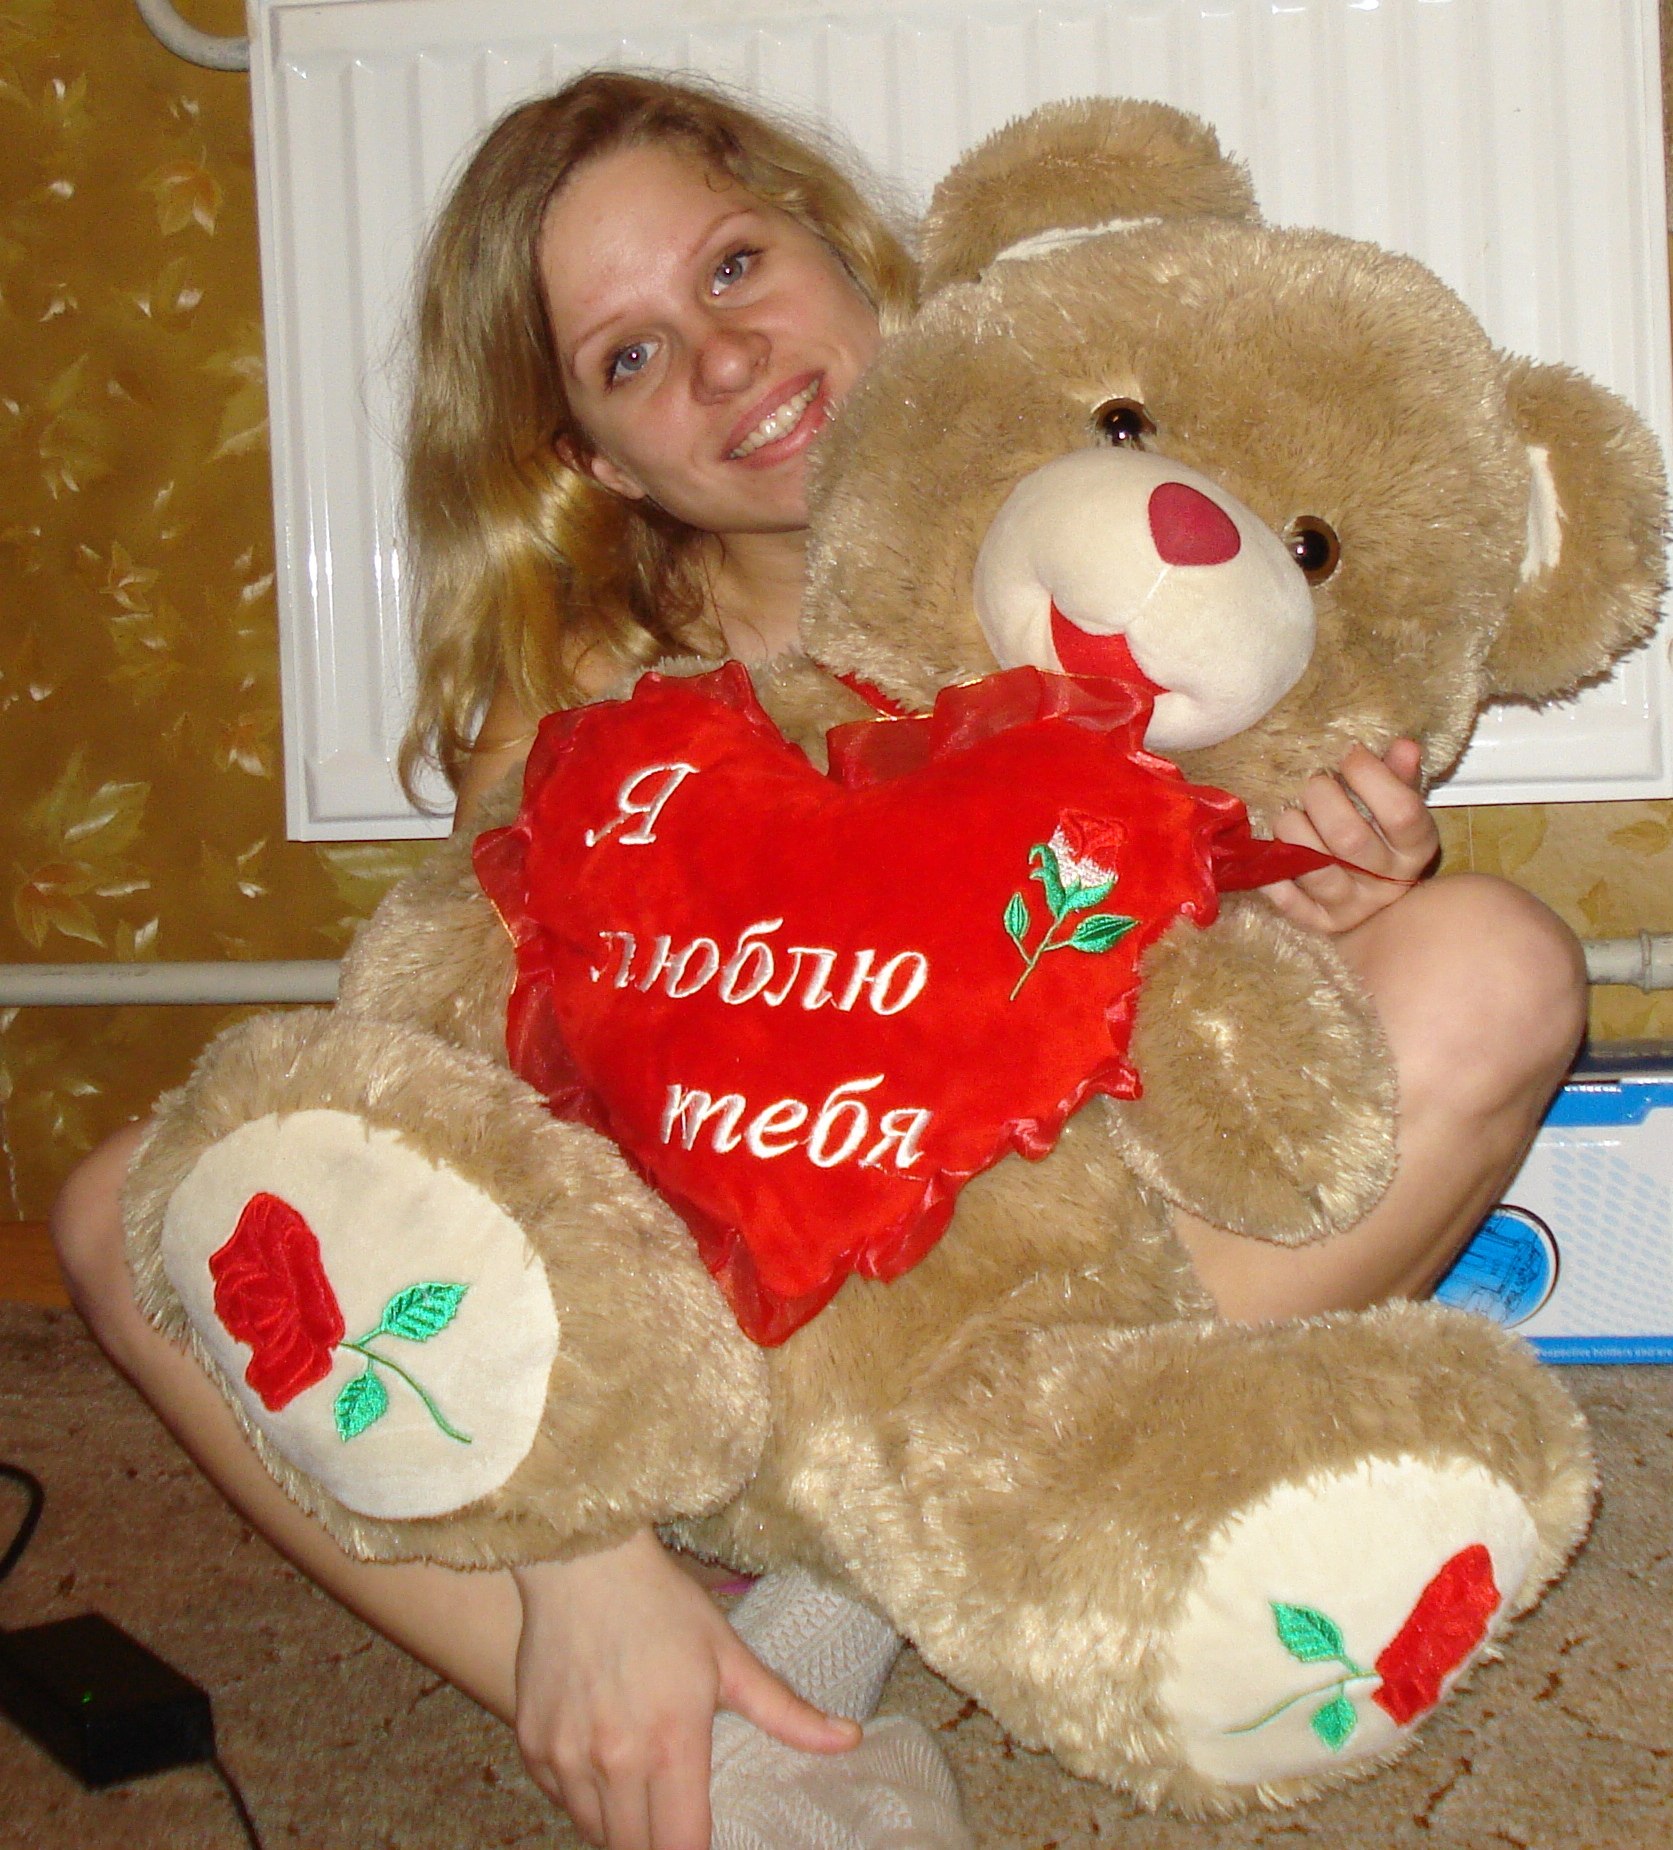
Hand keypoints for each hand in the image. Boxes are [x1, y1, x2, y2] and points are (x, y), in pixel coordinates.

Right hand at [511, 1530, 859, 1849]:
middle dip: (657, 1845)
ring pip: (593, 1831)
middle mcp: (614, 1762)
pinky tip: (602, 1764)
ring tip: (642, 1792)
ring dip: (620, 1824)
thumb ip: (785, 1711)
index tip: (704, 1842)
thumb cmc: (661, 1604)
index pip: (679, 1848)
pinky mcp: (532, 1745)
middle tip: (675, 1819)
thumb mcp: (728, 1654)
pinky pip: (559, 1799)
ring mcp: (566, 1757)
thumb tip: (849, 1740)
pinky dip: (582, 1797)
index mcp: (670, 1745)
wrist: (582, 1561)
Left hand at [1261, 740, 1438, 936]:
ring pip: (1315, 869)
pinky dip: (1273, 873)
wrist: (1375, 901)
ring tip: (1288, 812)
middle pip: (1350, 838)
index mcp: (1415, 847)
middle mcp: (1387, 881)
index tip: (1350, 753)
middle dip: (1321, 799)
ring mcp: (1352, 906)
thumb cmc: (1382, 838)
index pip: (1401, 812)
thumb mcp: (1398, 804)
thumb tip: (1402, 746)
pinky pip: (1287, 900)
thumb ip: (1399, 775)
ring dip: (1292, 831)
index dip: (1372, 776)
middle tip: (1311, 781)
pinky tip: (1272, 851)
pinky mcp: (1318, 923)